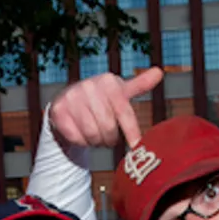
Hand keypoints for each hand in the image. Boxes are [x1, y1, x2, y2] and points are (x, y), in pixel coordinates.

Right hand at [49, 67, 164, 149]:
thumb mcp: (120, 92)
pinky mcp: (59, 111)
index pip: (124, 112)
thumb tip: (159, 72)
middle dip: (110, 138)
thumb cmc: (101, 100)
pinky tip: (81, 133)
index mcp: (108, 81)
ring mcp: (72, 97)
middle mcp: (89, 85)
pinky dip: (82, 141)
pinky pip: (77, 138)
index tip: (136, 147)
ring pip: (92, 134)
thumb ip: (139, 85)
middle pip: (108, 127)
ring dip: (96, 141)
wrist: (68, 102)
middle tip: (108, 136)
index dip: (131, 132)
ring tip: (96, 134)